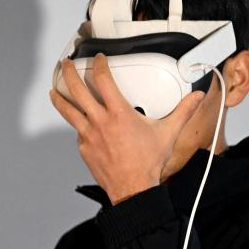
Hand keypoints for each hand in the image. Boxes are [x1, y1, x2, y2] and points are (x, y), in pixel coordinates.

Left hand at [49, 53, 204, 204]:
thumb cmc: (147, 164)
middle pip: (77, 90)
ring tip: (54, 90)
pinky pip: (78, 132)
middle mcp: (100, 121)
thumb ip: (182, 112)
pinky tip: (80, 124)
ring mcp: (89, 135)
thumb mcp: (168, 133)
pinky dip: (78, 125)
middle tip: (65, 65)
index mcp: (119, 113)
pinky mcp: (84, 148)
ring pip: (68, 111)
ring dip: (60, 97)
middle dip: (69, 73)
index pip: (103, 80)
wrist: (133, 189)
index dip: (99, 65)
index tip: (97, 60)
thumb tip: (195, 99)